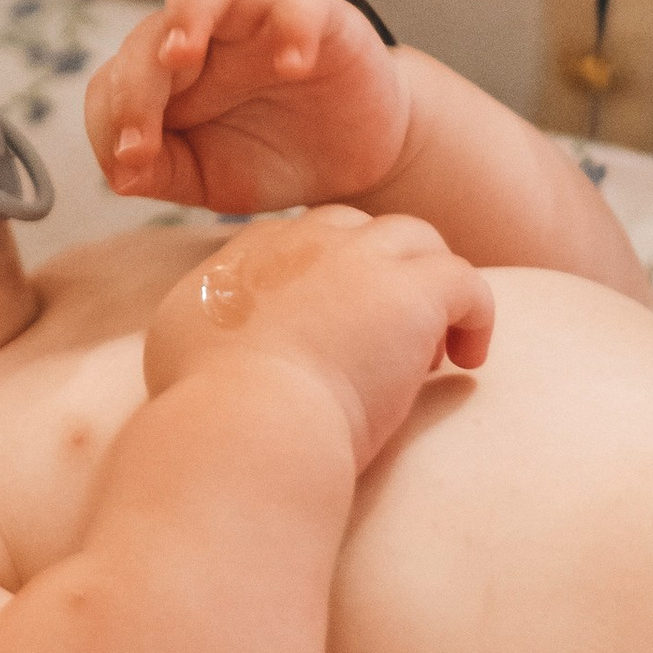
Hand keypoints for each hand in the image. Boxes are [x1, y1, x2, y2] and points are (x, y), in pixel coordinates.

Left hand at [88, 0, 412, 211]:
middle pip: (153, 28)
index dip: (112, 116)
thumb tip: (119, 173)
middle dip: (135, 82)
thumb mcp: (209, 178)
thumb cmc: (273, 155)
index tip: (130, 164)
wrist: (354, 159)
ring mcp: (262, 21)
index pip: (116, 75)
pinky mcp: (324, 18)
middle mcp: (209, 38)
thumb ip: (162, 171)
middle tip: (140, 142)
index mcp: (171, 76)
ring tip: (180, 55)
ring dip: (187, 13)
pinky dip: (295, 22)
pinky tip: (293, 65)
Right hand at [143, 208, 491, 467]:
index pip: (298, 242)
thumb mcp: (177, 349)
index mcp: (248, 255)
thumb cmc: (207, 411)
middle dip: (373, 271)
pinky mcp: (415, 291)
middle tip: (378, 339)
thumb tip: (216, 334)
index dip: (322, 282)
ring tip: (425, 350)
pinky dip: (475, 316)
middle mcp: (304, 241)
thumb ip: (203, 324)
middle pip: (354, 228)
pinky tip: (468, 359)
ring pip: (415, 239)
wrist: (246, 424)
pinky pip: (466, 282)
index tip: (329, 332)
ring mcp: (362, 259)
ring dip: (424, 286)